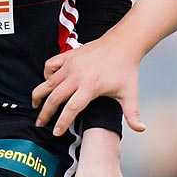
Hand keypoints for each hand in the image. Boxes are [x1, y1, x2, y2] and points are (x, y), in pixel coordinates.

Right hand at [31, 36, 145, 136]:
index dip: (62, 122)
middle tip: (40, 123)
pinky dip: (46, 74)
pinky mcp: (69, 56)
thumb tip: (141, 129)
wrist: (123, 44)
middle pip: (55, 98)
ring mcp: (71, 64)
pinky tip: (48, 82)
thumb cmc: (126, 69)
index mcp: (91, 87)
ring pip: (48, 82)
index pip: (71, 109)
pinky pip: (50, 65)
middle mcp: (77, 76)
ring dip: (40, 95)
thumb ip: (133, 114)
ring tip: (35, 105)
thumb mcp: (130, 93)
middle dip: (45, 113)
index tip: (56, 133)